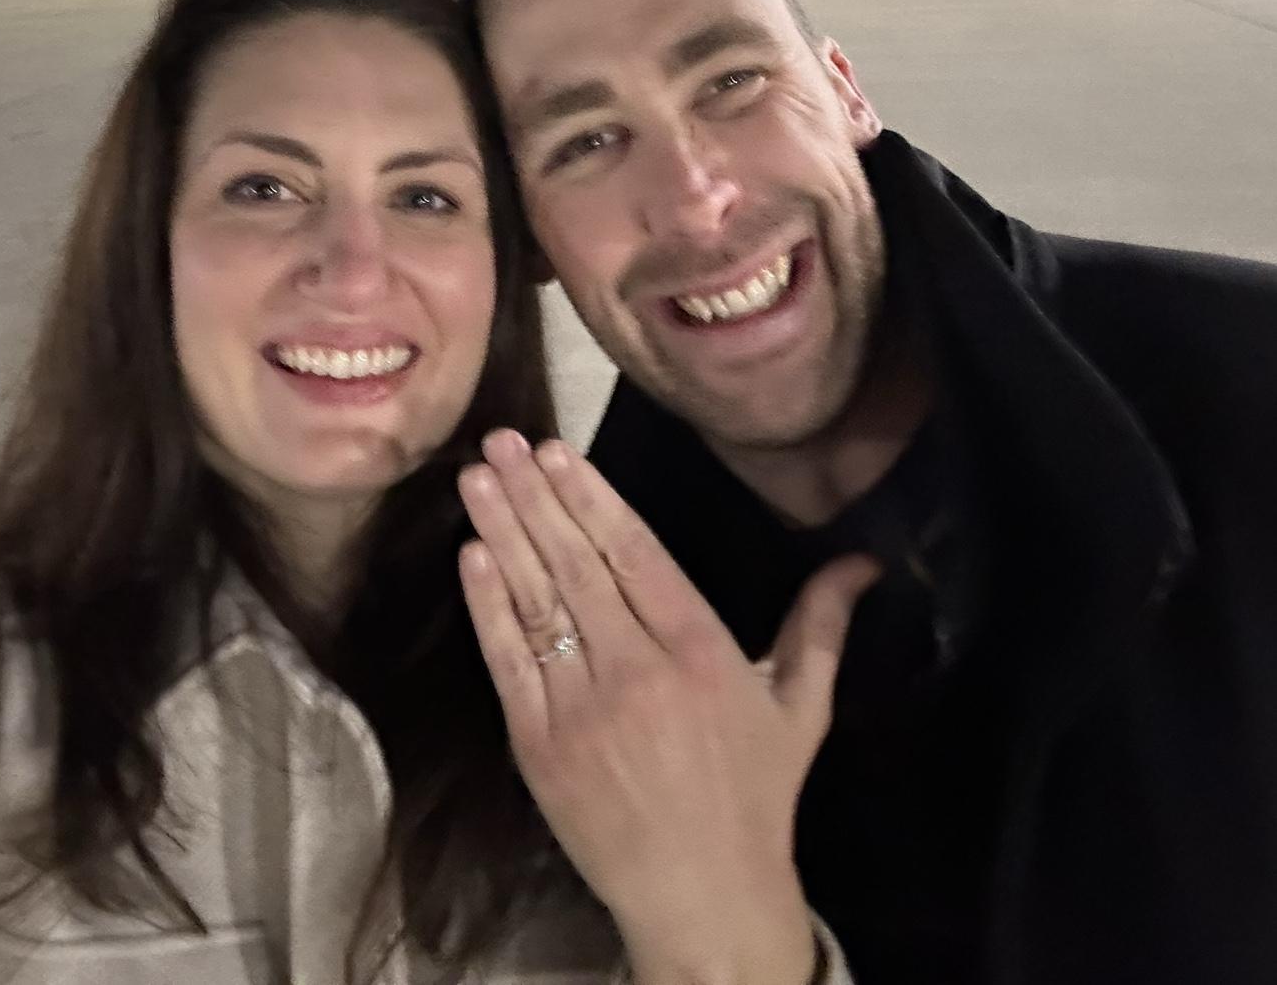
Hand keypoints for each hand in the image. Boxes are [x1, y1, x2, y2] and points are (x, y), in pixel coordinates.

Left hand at [458, 430, 877, 984]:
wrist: (702, 897)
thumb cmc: (755, 795)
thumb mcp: (802, 707)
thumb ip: (822, 625)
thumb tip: (864, 559)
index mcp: (702, 652)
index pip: (637, 554)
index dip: (593, 498)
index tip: (559, 450)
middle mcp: (639, 670)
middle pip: (578, 564)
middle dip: (536, 496)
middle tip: (502, 439)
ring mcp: (583, 707)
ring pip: (537, 601)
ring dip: (503, 533)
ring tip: (478, 476)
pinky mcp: (540, 744)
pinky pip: (508, 661)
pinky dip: (488, 607)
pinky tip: (472, 556)